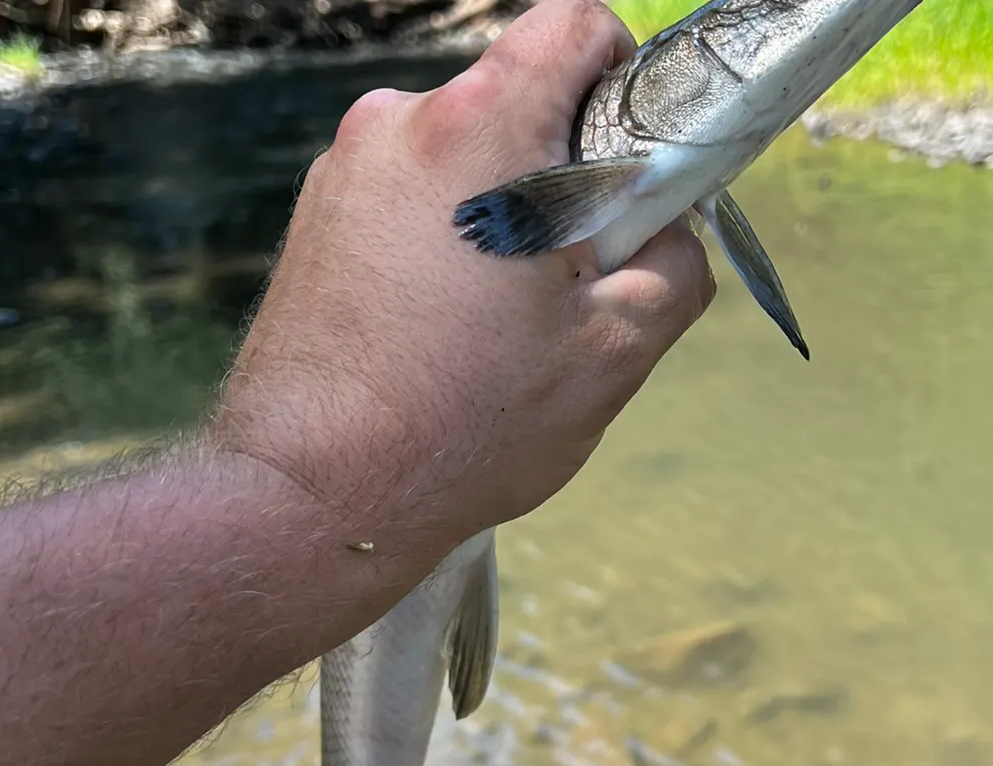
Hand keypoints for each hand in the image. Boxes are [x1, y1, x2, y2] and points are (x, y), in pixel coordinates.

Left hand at [212, 0, 714, 557]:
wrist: (316, 493)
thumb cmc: (463, 425)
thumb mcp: (615, 354)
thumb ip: (676, 267)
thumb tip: (673, 233)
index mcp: (482, 129)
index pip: (576, 26)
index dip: (623, 80)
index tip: (631, 164)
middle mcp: (400, 124)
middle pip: (517, 104)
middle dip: (562, 176)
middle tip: (571, 281)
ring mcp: (345, 171)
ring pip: (462, 162)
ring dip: (499, 221)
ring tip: (496, 328)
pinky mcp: (315, 221)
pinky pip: (408, 206)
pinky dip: (441, 249)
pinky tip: (441, 336)